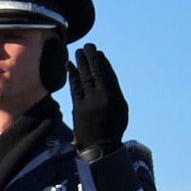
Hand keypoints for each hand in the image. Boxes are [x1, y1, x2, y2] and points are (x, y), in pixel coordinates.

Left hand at [68, 43, 128, 159]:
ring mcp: (89, 101)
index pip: (108, 75)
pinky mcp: (77, 106)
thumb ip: (114, 92)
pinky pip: (75, 86)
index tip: (98, 53)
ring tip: (79, 52)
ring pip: (85, 77)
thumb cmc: (112, 126)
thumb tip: (105, 77)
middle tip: (88, 46)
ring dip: (81, 63)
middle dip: (92, 58)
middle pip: (96, 72)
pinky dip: (72, 75)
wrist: (99, 145)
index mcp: (115, 97)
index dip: (102, 63)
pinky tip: (70, 65)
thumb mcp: (120, 109)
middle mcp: (102, 97)